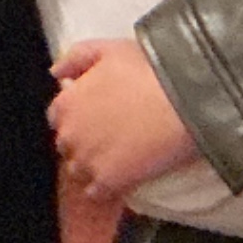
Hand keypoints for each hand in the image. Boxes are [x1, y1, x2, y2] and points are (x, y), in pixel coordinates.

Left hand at [50, 36, 195, 203]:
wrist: (186, 102)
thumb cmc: (151, 71)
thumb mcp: (112, 49)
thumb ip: (78, 57)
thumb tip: (56, 72)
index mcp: (66, 103)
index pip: (59, 115)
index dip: (80, 115)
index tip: (101, 114)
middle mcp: (69, 135)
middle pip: (68, 144)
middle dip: (85, 140)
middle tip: (115, 134)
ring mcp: (87, 162)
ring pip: (80, 170)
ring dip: (94, 166)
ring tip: (123, 156)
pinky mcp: (107, 184)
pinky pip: (97, 193)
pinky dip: (107, 187)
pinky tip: (126, 176)